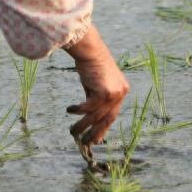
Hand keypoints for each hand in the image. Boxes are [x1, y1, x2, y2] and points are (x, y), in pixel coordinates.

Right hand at [64, 25, 128, 145]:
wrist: (90, 49)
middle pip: (107, 119)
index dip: (103, 128)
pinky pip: (89, 108)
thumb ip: (97, 98)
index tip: (95, 139)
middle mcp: (120, 93)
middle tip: (85, 142)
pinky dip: (79, 111)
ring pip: (96, 116)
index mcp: (121, 91)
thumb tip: (90, 116)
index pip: (113, 115)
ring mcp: (114, 93)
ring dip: (83, 125)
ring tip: (73, 132)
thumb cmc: (91, 64)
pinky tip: (70, 111)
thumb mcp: (97, 84)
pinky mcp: (104, 92)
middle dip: (95, 132)